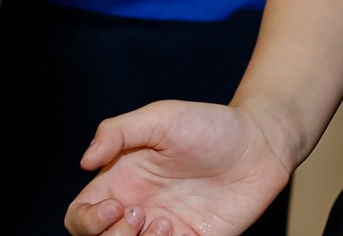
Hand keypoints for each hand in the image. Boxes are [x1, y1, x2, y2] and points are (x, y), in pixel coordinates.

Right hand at [65, 99, 293, 235]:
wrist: (261, 142)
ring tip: (164, 221)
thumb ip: (118, 132)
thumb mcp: (161, 117)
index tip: (114, 206)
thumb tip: (84, 161)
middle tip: (138, 213)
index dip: (87, 221)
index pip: (82, 216)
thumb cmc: (210, 125)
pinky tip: (177, 230)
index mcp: (122, 182)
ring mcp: (165, 230)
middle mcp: (139, 210)